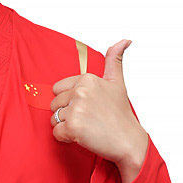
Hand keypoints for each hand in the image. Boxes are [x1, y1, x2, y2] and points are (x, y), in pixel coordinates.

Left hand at [50, 39, 148, 174]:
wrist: (128, 141)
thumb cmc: (121, 115)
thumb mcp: (118, 82)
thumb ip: (115, 60)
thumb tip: (125, 40)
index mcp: (87, 78)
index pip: (58, 89)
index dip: (69, 101)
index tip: (87, 107)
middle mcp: (81, 91)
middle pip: (54, 104)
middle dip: (67, 114)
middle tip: (88, 119)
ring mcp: (76, 109)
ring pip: (54, 118)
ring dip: (66, 126)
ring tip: (86, 127)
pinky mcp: (72, 127)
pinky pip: (56, 133)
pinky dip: (65, 138)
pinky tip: (83, 136)